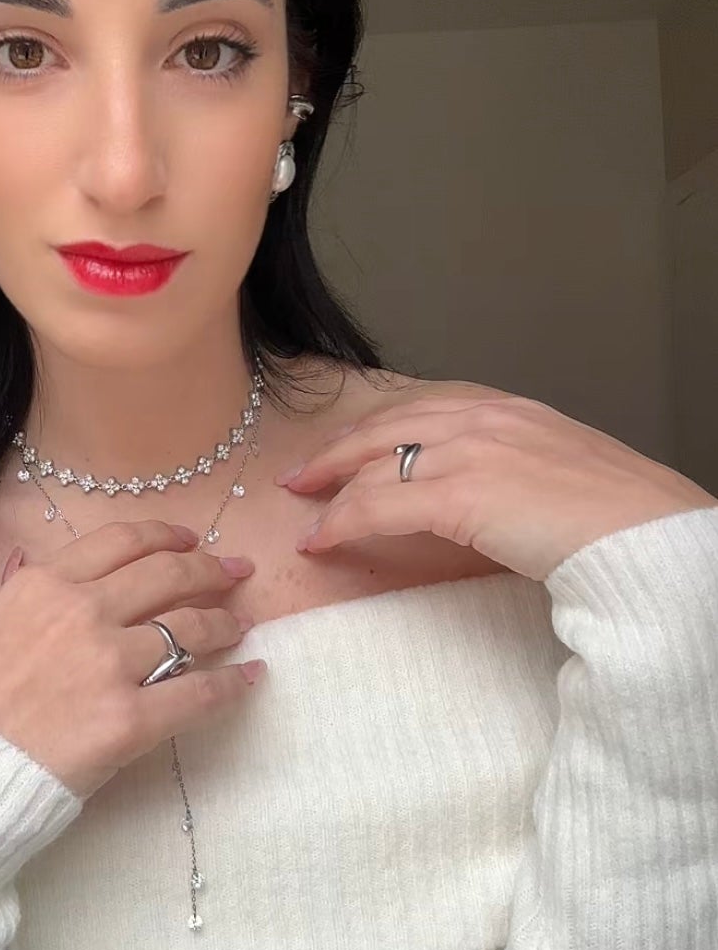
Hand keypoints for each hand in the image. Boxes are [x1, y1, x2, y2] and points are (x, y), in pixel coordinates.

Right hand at [0, 519, 261, 799]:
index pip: (123, 541)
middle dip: (210, 569)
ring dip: (224, 623)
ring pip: (190, 628)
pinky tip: (252, 677)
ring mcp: (111, 663)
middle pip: (168, 574)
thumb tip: (40, 567)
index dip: (167, 536)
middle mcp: (84, 610)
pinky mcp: (130, 719)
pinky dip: (234, 683)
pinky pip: (199, 693)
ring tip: (241, 626)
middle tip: (236, 572)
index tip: (191, 540)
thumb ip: (24, 593)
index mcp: (45, 582)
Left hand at [274, 379, 717, 582]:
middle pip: (386, 426)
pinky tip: (322, 540)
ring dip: (331, 488)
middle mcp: (484, 418)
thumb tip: (496, 498)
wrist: (646, 535)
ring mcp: (469, 451)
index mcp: (510, 409)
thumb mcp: (563, 473)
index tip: (353, 448)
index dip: (380, 429)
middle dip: (340, 451)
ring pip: (375, 464)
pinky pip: (378, 505)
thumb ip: (520, 472)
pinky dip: (342, 522)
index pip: (424, 409)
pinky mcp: (458, 494)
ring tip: (305, 510)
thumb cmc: (620, 518)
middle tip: (304, 476)